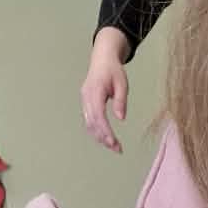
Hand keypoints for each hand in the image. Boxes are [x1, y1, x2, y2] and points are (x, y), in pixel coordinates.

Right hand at [81, 28, 129, 151]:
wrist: (102, 58)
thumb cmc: (113, 70)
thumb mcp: (122, 83)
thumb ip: (120, 100)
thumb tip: (121, 118)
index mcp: (95, 91)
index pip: (98, 115)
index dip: (105, 130)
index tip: (114, 142)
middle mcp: (87, 97)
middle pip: (92, 122)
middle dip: (104, 138)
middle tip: (118, 149)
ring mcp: (84, 100)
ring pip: (89, 123)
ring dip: (100, 137)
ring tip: (114, 147)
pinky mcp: (86, 102)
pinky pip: (89, 120)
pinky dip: (96, 131)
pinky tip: (106, 138)